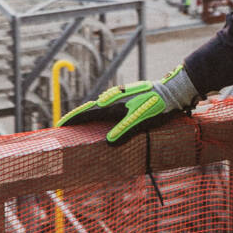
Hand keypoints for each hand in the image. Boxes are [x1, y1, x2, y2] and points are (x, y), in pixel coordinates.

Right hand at [56, 68, 199, 143]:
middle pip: (90, 109)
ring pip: (99, 106)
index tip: (61, 124)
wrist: (172, 90)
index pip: (87, 112)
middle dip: (78, 118)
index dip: (73, 119)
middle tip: (66, 126)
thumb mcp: (141, 122)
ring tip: (82, 124)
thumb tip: (109, 143)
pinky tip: (105, 118)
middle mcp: (114, 98)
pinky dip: (101, 112)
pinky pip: (109, 105)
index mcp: (113, 105)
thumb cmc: (157, 107)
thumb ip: (124, 131)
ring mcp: (120, 96)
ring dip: (89, 115)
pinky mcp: (128, 96)